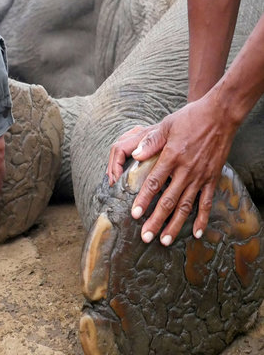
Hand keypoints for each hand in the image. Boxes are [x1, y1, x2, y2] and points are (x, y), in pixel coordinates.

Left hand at [106, 96, 239, 245]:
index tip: (135, 215)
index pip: (154, 184)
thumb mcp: (166, 125)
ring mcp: (201, 176)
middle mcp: (187, 170)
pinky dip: (201, 218)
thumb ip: (150, 142)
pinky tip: (195, 232)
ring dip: (175, 225)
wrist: (220, 114)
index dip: (144, 200)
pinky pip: (206, 202)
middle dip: (156, 221)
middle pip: (168, 201)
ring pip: (186, 206)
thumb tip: (135, 155)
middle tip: (146, 237)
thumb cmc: (190, 118)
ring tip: (164, 241)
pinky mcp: (212, 178)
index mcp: (172, 157)